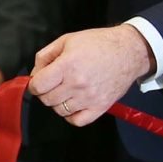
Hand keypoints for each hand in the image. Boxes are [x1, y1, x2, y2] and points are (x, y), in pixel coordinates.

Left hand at [29, 26, 155, 126]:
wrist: (128, 51)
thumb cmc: (98, 43)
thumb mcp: (67, 40)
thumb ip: (45, 56)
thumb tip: (34, 74)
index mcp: (67, 66)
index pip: (38, 86)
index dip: (34, 84)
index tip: (38, 81)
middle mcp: (77, 84)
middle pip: (47, 99)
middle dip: (45, 92)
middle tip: (53, 84)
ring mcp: (89, 98)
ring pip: (59, 110)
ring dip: (58, 102)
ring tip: (65, 91)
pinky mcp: (100, 107)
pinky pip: (76, 121)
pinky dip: (71, 115)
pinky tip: (74, 103)